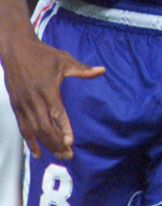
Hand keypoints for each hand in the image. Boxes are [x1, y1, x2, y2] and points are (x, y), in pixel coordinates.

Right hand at [1, 34, 103, 158]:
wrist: (16, 50)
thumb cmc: (42, 55)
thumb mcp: (64, 60)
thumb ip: (82, 69)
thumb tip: (101, 70)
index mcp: (46, 89)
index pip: (56, 113)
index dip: (62, 128)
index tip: (70, 141)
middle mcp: (33, 100)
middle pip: (44, 127)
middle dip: (56, 143)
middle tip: (68, 154)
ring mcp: (22, 105)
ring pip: (33, 131)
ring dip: (46, 145)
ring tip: (58, 155)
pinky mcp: (16, 107)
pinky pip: (22, 128)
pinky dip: (30, 142)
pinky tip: (37, 152)